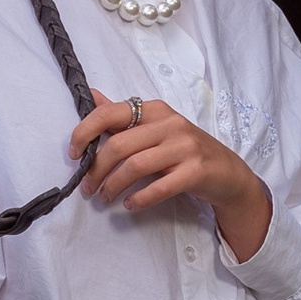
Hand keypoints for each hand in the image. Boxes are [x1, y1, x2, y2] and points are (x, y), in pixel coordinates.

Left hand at [69, 95, 273, 261]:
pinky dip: (139, 199)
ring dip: (113, 186)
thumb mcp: (155, 128)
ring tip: (105, 198)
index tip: (73, 153)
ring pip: (135, 166)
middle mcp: (170, 123)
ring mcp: (185, 147)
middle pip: (119, 145)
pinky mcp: (196, 171)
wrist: (227, 173)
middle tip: (88, 188)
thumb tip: (92, 94)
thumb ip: (123, 115)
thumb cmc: (184, 151)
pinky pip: (159, 187)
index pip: (111, 113)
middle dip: (96, 169)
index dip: (85, 132)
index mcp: (156, 110)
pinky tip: (130, 204)